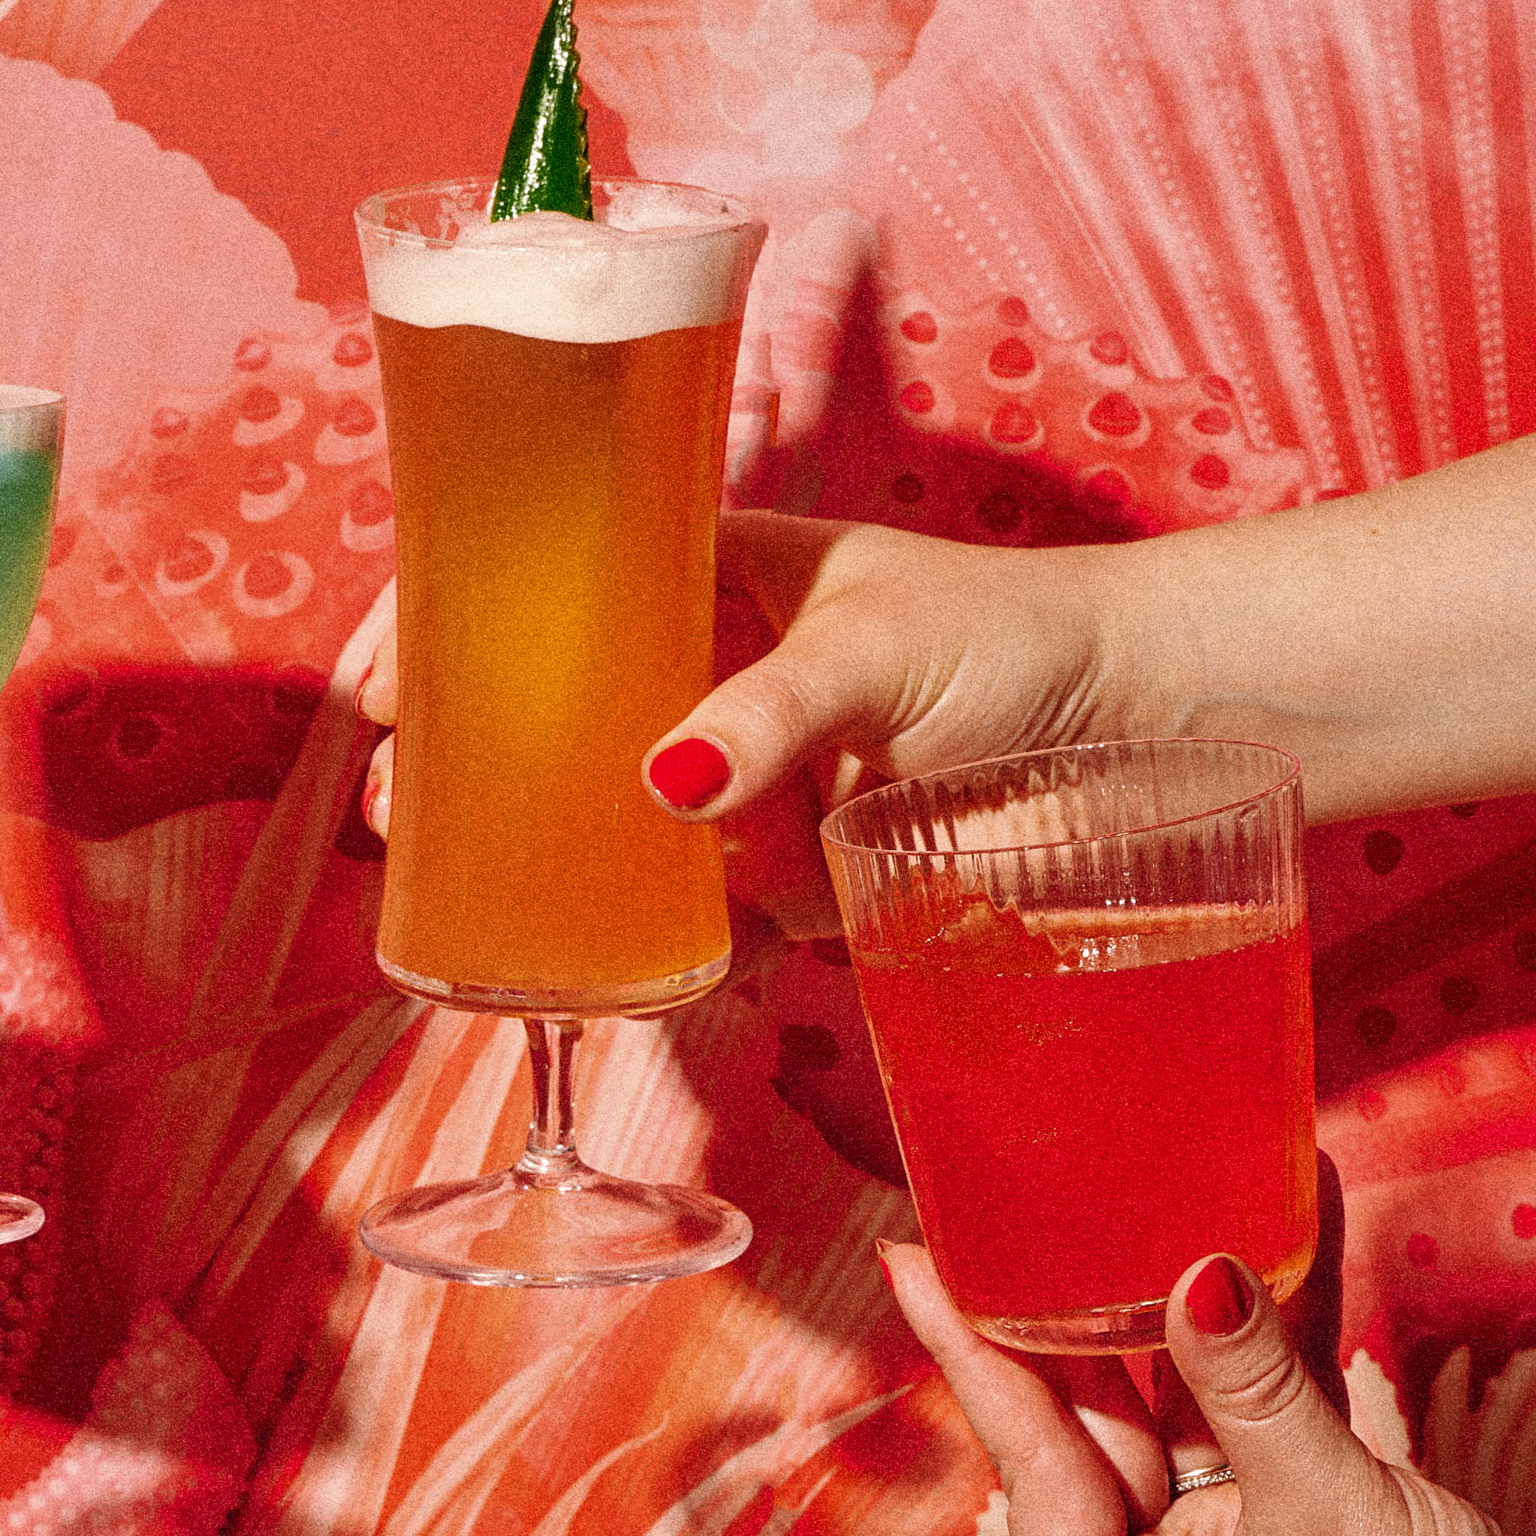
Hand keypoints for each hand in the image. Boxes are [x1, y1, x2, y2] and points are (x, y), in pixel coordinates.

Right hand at [357, 516, 1147, 937]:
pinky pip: (695, 917)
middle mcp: (714, 678)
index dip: (449, 623)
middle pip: (550, 712)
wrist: (1158, 731)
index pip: (551, 583)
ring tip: (461, 882)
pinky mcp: (795, 881)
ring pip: (606, 823)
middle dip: (456, 754)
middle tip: (387, 794)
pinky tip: (594, 959)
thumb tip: (662, 786)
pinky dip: (648, 943)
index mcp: (714, 576)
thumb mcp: (874, 651)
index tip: (376, 681)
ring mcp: (750, 784)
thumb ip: (769, 714)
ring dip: (530, 854)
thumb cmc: (1022, 640)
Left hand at [888, 1237, 1535, 1535]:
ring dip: (1192, 1311)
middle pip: (1095, 1433)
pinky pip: (1257, 1424)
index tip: (911, 1256)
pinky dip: (1276, 1346)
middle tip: (1031, 1195)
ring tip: (1154, 1184)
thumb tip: (1191, 1270)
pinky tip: (1288, 1235)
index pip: (1029, 1469)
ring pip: (1178, 1414)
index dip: (974, 1351)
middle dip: (1082, 1311)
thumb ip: (1248, 1385)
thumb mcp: (1326, 1510)